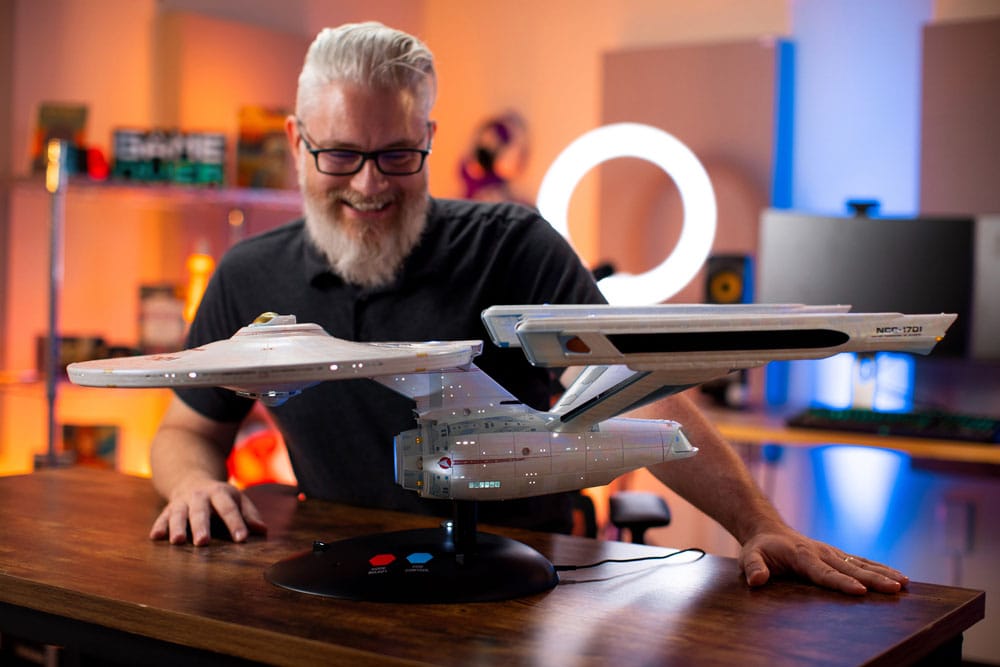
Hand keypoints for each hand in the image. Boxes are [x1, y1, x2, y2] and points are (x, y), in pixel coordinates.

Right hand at [149, 477, 266, 545]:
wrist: (192, 478)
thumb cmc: (221, 497)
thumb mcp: (237, 499)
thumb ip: (249, 514)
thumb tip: (263, 531)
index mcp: (220, 493)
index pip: (229, 509)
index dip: (236, 523)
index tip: (242, 539)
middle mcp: (199, 496)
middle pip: (200, 511)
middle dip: (201, 527)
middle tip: (203, 542)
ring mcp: (182, 502)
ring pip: (178, 514)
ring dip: (177, 527)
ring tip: (177, 542)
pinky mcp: (168, 509)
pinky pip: (162, 517)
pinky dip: (159, 526)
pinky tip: (156, 537)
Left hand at [739, 526, 908, 594]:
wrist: (769, 530)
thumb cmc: (760, 548)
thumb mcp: (750, 556)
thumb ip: (753, 567)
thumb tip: (757, 580)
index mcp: (802, 556)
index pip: (824, 573)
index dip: (842, 582)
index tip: (860, 591)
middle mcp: (822, 553)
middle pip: (850, 568)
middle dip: (873, 579)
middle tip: (895, 588)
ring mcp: (832, 553)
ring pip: (861, 564)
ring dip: (883, 573)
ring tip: (904, 584)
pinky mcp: (839, 555)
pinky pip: (862, 562)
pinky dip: (881, 569)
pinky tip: (899, 578)